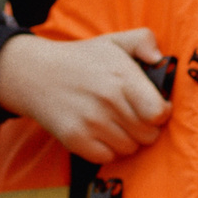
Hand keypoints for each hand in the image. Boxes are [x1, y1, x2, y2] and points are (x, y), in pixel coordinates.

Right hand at [0, 27, 171, 163]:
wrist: (35, 74)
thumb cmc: (82, 59)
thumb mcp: (114, 41)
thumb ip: (144, 40)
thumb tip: (160, 59)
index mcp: (122, 77)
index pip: (158, 113)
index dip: (162, 113)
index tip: (156, 107)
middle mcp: (108, 102)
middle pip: (148, 135)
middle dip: (147, 127)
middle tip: (134, 115)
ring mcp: (90, 123)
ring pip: (130, 148)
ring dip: (128, 139)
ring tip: (116, 122)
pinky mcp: (75, 139)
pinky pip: (107, 157)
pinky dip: (108, 149)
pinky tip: (102, 132)